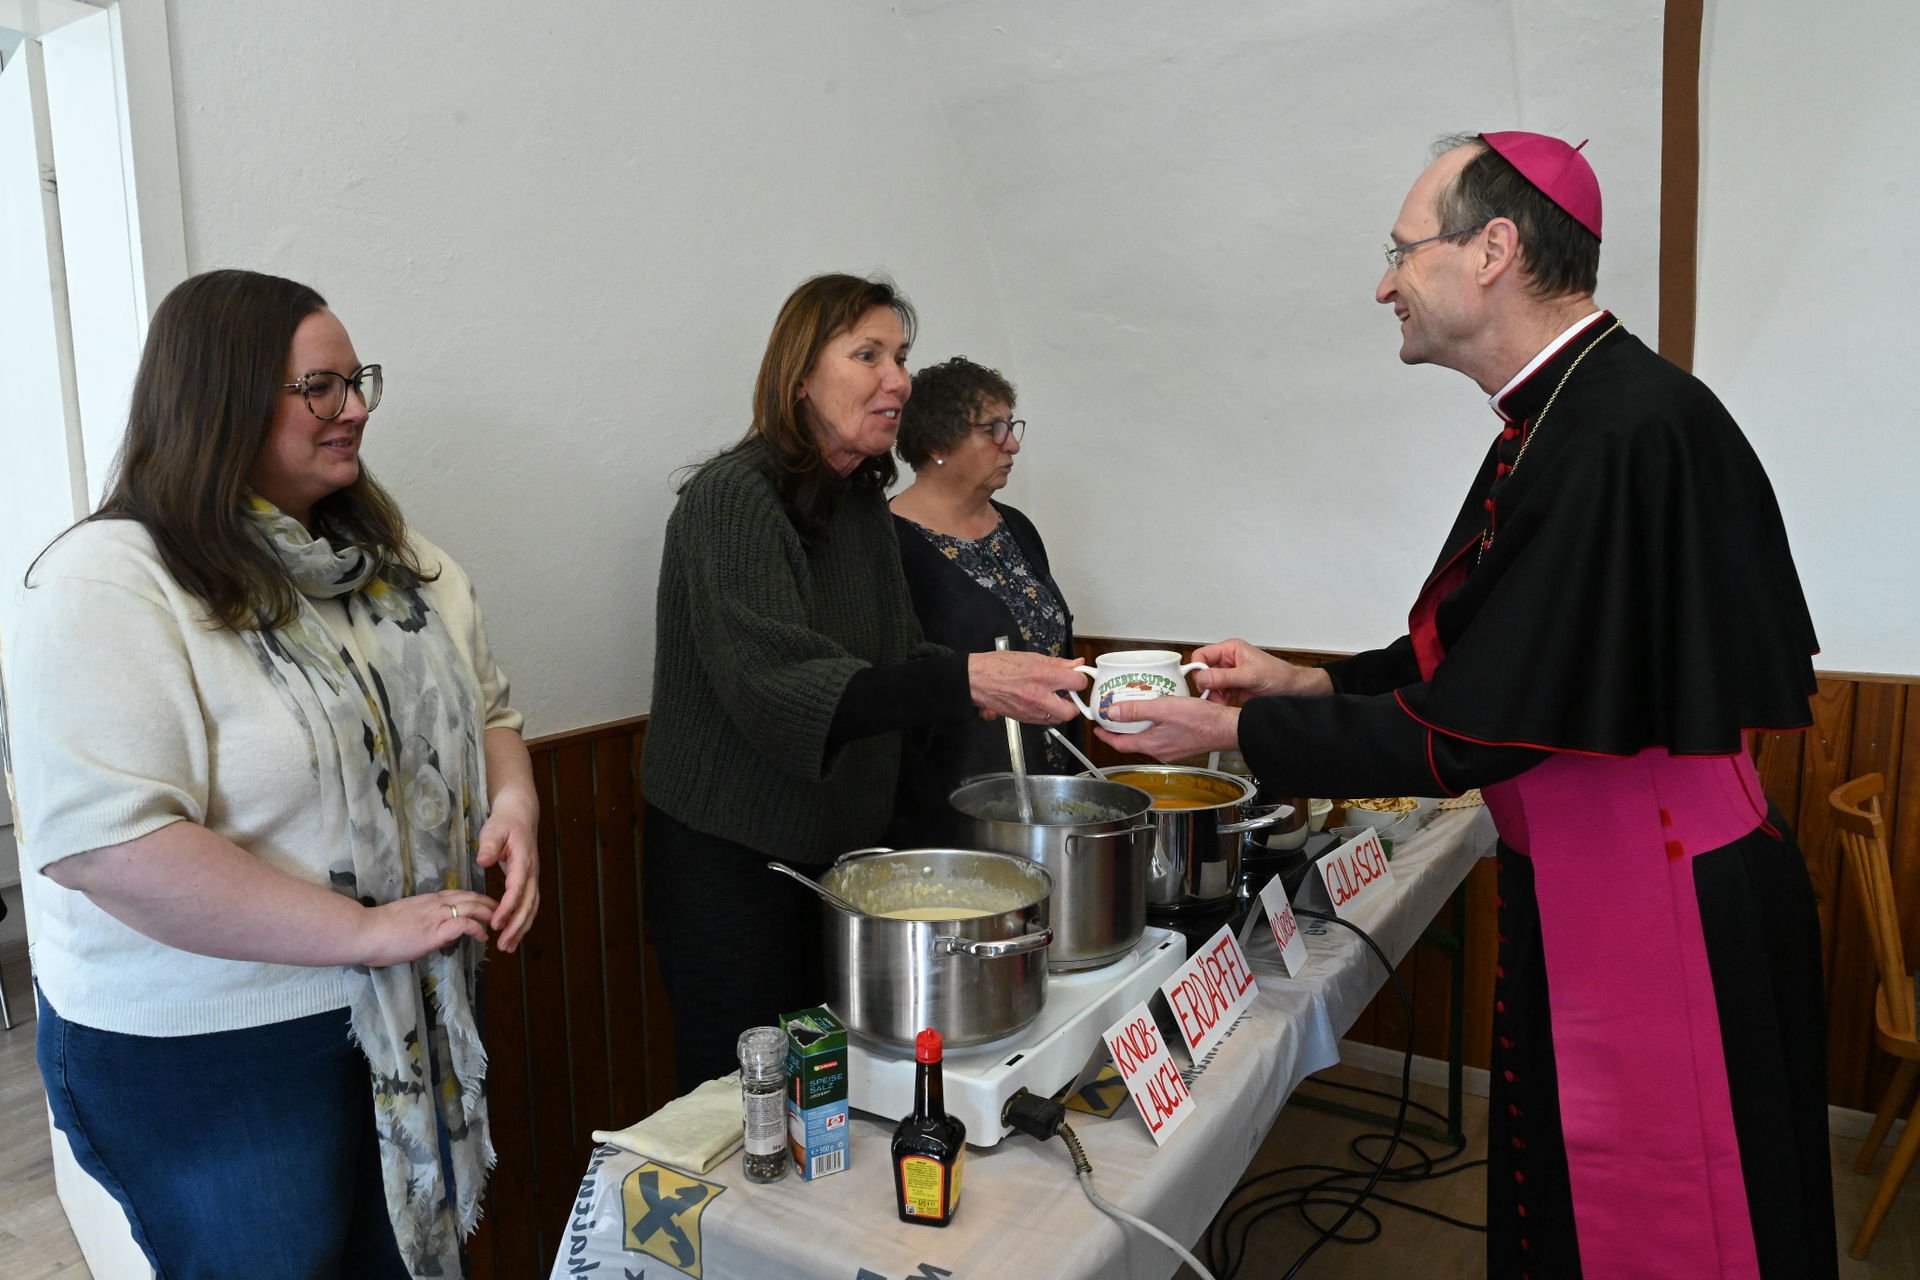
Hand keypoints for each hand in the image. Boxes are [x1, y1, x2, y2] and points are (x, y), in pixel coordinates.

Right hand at [356, 888, 498, 967]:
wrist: (365, 931)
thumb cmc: (378, 929)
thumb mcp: (405, 918)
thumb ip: (420, 919)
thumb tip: (427, 928)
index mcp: (428, 900)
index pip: (459, 894)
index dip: (476, 899)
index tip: (486, 905)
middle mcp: (435, 903)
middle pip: (471, 897)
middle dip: (490, 903)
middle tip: (502, 911)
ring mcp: (437, 916)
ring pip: (472, 907)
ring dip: (489, 914)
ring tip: (499, 923)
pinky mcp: (435, 931)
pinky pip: (464, 924)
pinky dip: (477, 928)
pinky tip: (483, 936)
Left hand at [477, 796, 540, 952]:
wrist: (521, 814)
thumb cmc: (505, 822)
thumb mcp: (494, 830)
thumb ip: (489, 846)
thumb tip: (483, 861)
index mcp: (523, 862)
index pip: (517, 890)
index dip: (507, 909)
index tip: (496, 924)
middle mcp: (532, 873)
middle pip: (528, 905)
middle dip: (517, 927)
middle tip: (504, 945)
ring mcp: (533, 878)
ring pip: (531, 908)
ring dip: (521, 928)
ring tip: (509, 946)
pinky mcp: (529, 881)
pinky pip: (529, 904)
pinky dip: (523, 921)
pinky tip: (513, 932)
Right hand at [968, 651, 1088, 724]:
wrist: (977, 680)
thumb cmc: (999, 666)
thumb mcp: (1032, 657)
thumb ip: (1058, 663)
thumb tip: (1076, 664)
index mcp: (1042, 676)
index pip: (1077, 682)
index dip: (1080, 679)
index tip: (1077, 677)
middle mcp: (1038, 696)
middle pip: (1072, 711)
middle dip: (1074, 703)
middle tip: (1069, 693)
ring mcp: (1031, 711)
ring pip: (1059, 719)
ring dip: (1061, 709)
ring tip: (1054, 697)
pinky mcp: (1024, 719)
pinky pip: (1044, 721)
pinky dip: (1047, 713)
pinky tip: (1041, 702)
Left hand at [1094, 695, 1240, 761]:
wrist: (1228, 728)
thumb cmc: (1202, 721)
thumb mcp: (1164, 709)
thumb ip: (1136, 710)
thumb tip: (1113, 712)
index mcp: (1152, 745)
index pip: (1120, 744)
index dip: (1105, 736)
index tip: (1097, 728)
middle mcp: (1160, 751)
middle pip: (1132, 741)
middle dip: (1120, 729)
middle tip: (1113, 716)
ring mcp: (1171, 750)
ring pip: (1146, 738)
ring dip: (1137, 726)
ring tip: (1134, 711)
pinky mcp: (1182, 744)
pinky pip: (1160, 736)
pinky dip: (1153, 726)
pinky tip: (1159, 713)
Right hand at [1189, 638, 1330, 704]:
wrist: (1293, 690)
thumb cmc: (1279, 676)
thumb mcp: (1250, 676)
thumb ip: (1224, 677)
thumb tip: (1202, 677)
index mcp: (1230, 650)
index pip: (1201, 655)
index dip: (1198, 669)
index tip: (1202, 683)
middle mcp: (1227, 661)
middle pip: (1203, 672)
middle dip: (1207, 686)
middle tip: (1214, 695)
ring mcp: (1229, 675)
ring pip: (1208, 685)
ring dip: (1213, 695)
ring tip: (1224, 701)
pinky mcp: (1232, 687)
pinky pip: (1217, 694)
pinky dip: (1219, 701)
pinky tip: (1227, 703)